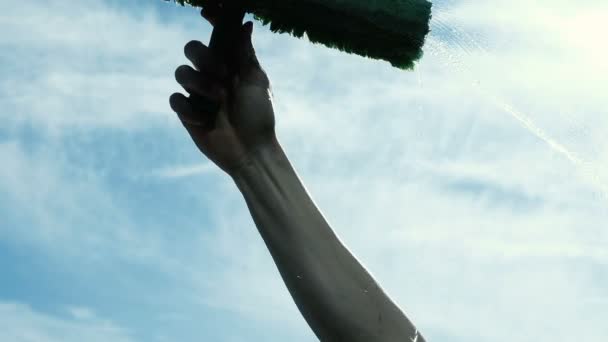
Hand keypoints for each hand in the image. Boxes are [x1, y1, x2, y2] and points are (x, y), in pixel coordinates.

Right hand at [169, 18, 276, 175]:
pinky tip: (205, 120)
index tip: (207, 11)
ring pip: (181, 72)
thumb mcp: (256, 82)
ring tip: (218, 101)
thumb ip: (246, 54)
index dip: (211, 20)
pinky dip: (188, 108)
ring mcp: (197, 94)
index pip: (216, 36)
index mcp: (229, 64)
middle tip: (223, 75)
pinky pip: (175, 99)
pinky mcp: (187, 113)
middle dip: (204, 58)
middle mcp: (211, 75)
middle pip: (192, 48)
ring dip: (200, 84)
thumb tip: (246, 24)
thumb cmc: (259, 116)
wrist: (251, 150)